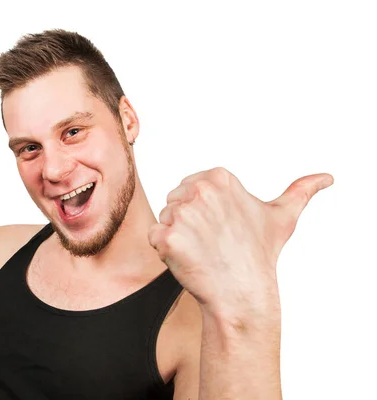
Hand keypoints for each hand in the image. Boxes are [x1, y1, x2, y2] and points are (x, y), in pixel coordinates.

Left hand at [148, 167, 332, 317]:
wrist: (242, 294)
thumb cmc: (259, 255)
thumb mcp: (282, 217)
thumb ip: (300, 192)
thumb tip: (327, 177)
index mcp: (219, 177)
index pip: (189, 188)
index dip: (201, 211)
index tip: (221, 227)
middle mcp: (199, 190)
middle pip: (174, 202)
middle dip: (187, 223)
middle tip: (212, 242)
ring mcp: (182, 214)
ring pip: (164, 220)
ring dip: (176, 237)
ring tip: (202, 251)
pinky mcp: (167, 237)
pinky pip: (154, 238)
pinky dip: (165, 251)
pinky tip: (188, 260)